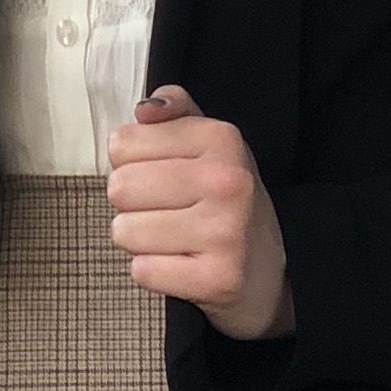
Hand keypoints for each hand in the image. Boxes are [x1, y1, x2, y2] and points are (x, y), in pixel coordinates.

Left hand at [103, 86, 293, 340]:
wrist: (270, 270)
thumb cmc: (226, 202)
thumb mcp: (210, 145)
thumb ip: (175, 113)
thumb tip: (145, 110)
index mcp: (221, 138)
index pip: (121, 144)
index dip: (131, 163)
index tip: (162, 175)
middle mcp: (227, 182)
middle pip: (119, 188)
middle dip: (133, 204)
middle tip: (168, 212)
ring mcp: (225, 232)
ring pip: (125, 232)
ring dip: (141, 241)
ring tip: (175, 239)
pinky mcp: (218, 279)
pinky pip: (142, 271)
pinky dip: (153, 272)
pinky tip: (181, 265)